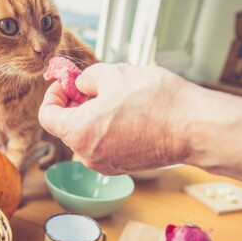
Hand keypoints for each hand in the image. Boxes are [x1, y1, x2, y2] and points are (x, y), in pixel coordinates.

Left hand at [38, 63, 191, 173]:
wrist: (194, 128)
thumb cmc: (156, 101)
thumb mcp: (114, 74)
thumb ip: (87, 78)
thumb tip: (81, 85)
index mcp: (79, 132)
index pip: (47, 116)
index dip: (53, 94)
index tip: (66, 83)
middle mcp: (88, 155)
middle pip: (67, 126)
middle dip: (74, 103)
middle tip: (90, 85)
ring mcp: (105, 164)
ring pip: (86, 135)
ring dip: (91, 115)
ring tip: (113, 97)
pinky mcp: (122, 166)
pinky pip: (103, 145)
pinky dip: (105, 129)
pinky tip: (126, 113)